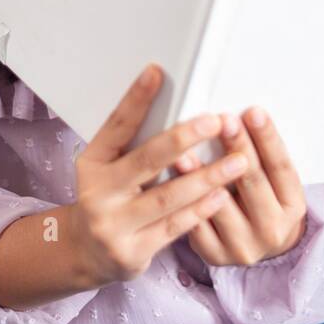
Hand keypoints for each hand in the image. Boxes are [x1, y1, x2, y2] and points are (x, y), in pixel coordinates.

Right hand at [68, 65, 249, 290]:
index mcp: (92, 162)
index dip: (136, 99)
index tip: (157, 72)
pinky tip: (222, 194)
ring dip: (206, 177)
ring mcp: (113, 224)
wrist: (84, 252)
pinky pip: (174, 226)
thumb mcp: (109, 168)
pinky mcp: (132, 251)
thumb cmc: (109, 197)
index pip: (116, 125)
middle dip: (183, 139)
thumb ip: (135, 145)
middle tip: (215, 121)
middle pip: (145, 161)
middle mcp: (98, 192)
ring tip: (238, 161)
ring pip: (166, 197)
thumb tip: (178, 106)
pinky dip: (201, 209)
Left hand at [171, 108, 307, 266]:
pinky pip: (198, 225)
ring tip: (188, 149)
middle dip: (237, 147)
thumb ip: (262, 156)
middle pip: (253, 182)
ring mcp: (243, 245)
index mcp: (292, 206)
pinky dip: (185, 199)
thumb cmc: (264, 204)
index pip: (281, 166)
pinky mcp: (215, 254)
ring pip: (221, 204)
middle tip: (223, 121)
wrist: (258, 246)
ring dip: (203, 173)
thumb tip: (239, 119)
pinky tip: (175, 178)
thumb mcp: (275, 182)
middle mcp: (272, 228)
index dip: (267, 138)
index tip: (253, 112)